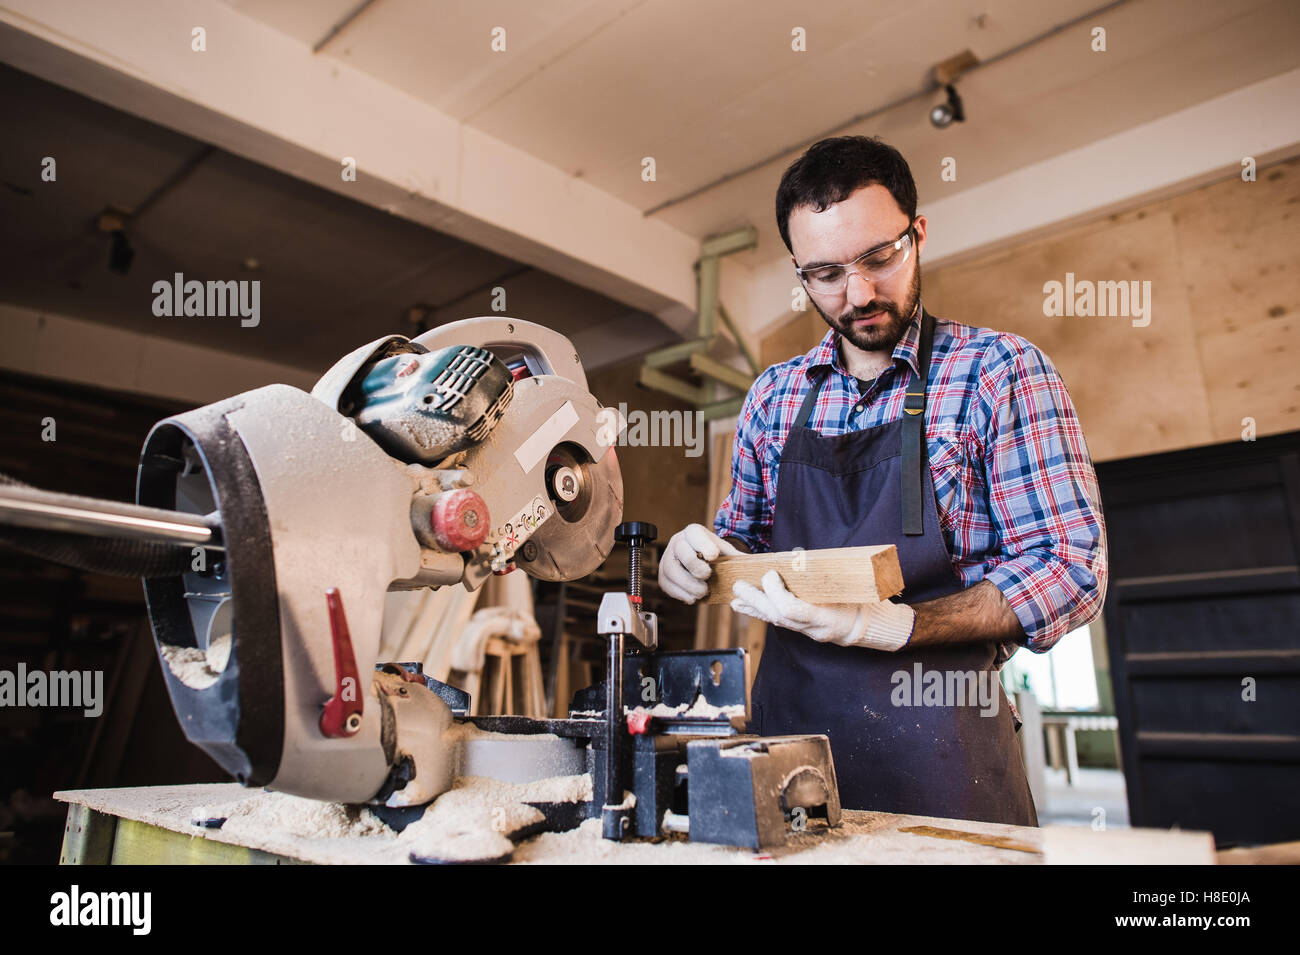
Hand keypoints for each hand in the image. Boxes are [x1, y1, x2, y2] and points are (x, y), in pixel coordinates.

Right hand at [658, 523, 742, 603]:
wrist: (702, 558)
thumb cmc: (715, 554)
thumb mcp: (727, 552)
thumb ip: (739, 558)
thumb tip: (758, 568)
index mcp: (693, 532)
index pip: (695, 535)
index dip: (704, 546)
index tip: (713, 557)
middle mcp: (677, 541)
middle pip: (681, 552)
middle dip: (696, 567)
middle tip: (707, 577)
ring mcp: (667, 558)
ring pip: (671, 571)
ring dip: (687, 585)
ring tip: (702, 592)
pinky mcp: (663, 574)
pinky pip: (666, 584)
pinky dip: (680, 593)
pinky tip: (692, 597)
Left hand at [730, 569, 913, 650]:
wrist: (869, 627)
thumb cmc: (863, 603)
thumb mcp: (849, 588)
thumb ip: (824, 577)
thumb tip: (797, 558)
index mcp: (826, 617)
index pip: (791, 610)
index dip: (776, 593)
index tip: (770, 574)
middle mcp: (813, 629)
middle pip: (778, 616)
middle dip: (756, 600)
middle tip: (740, 585)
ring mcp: (807, 632)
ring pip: (774, 621)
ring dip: (753, 607)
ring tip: (735, 597)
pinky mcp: (803, 630)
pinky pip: (778, 622)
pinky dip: (759, 613)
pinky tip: (744, 607)